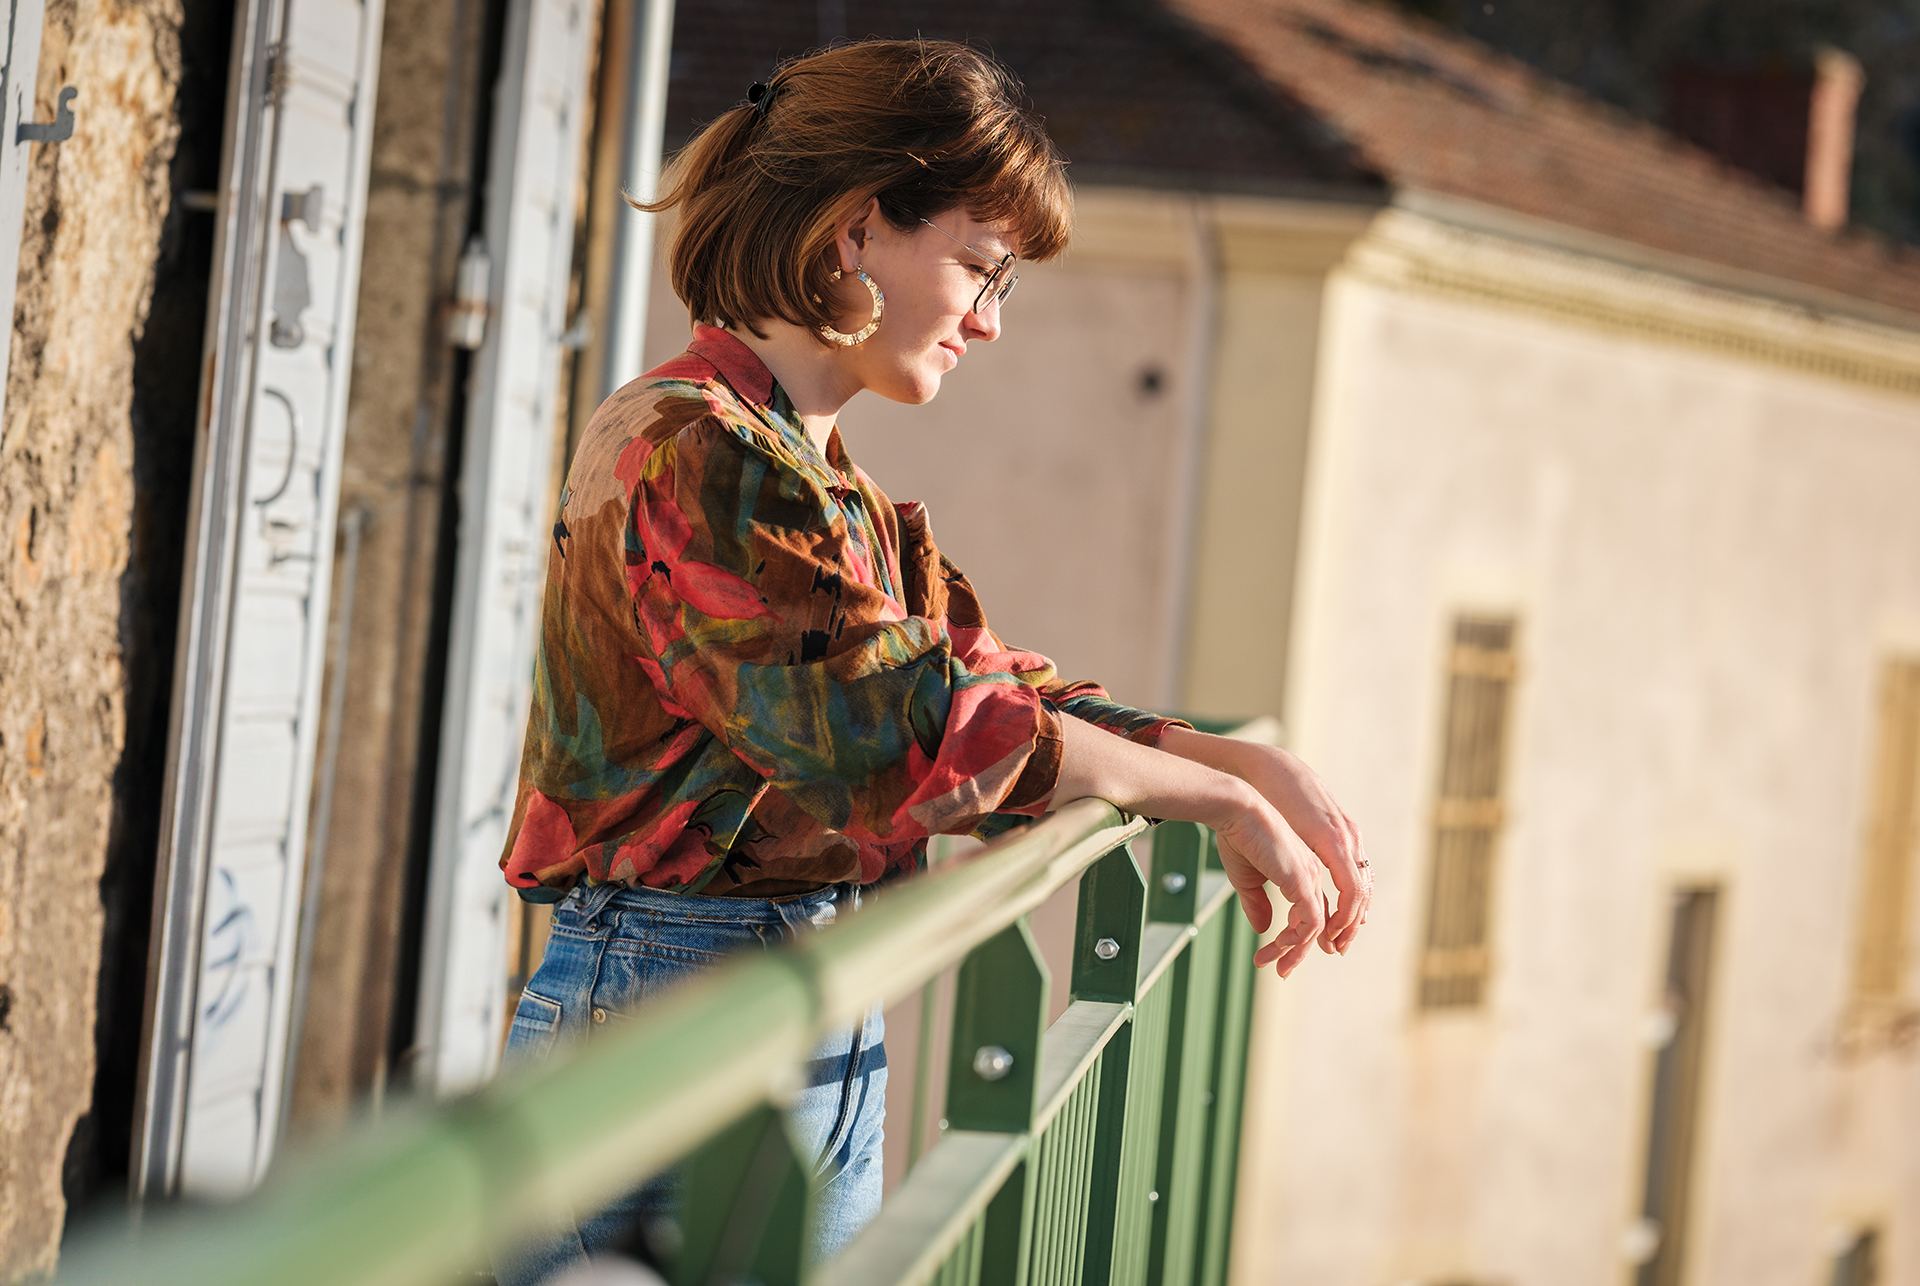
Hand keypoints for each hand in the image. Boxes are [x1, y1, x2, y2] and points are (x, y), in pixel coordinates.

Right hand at [1209, 791, 1329, 978]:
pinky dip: (1296, 939)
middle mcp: (1311, 877)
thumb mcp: (1246, 878)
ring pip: (1313, 928)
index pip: (1307, 913)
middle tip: (1279, 970)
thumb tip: (1262, 929)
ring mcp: (1310, 879)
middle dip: (1296, 952)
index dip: (1293, 938)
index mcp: (1301, 873)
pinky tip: (1278, 946)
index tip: (1271, 955)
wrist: (1237, 811)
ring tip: (1273, 965)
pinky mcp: (1303, 882)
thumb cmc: (1239, 837)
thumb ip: (1256, 904)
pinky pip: (1309, 922)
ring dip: (1294, 951)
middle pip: (1314, 925)